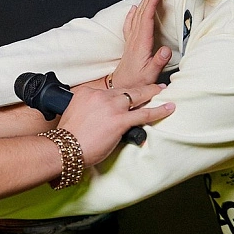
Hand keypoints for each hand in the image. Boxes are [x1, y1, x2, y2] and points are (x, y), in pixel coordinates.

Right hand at [57, 82, 172, 167]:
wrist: (64, 148)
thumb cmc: (68, 138)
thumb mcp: (74, 115)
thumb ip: (88, 110)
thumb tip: (99, 118)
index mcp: (87, 93)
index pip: (109, 91)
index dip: (121, 95)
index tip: (126, 96)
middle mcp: (100, 96)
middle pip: (126, 89)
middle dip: (142, 88)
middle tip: (154, 86)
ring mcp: (111, 107)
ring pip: (137, 96)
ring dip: (153, 93)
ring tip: (163, 92)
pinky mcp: (120, 120)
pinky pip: (144, 113)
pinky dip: (159, 110)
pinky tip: (169, 108)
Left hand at [109, 0, 170, 90]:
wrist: (122, 89)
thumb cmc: (137, 83)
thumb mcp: (150, 75)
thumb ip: (158, 62)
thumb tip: (166, 50)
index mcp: (141, 44)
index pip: (146, 19)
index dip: (152, 3)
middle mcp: (134, 39)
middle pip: (141, 13)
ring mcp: (131, 41)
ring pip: (136, 16)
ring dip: (143, 1)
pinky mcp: (130, 44)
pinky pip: (131, 24)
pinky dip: (133, 14)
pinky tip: (133, 8)